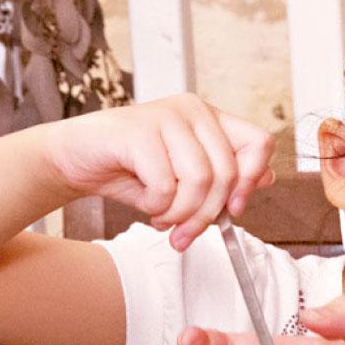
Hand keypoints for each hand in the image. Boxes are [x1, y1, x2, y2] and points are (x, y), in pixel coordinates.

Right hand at [44, 94, 274, 249]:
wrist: (76, 161)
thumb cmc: (132, 170)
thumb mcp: (184, 179)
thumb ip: (225, 178)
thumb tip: (268, 178)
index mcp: (211, 119)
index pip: (259, 143)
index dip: (252, 181)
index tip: (233, 210)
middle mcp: (194, 110)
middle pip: (228, 172)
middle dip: (207, 214)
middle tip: (185, 234)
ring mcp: (166, 116)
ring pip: (200, 180)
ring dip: (181, 213)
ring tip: (163, 219)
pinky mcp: (138, 130)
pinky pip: (165, 183)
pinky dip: (156, 206)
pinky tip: (144, 202)